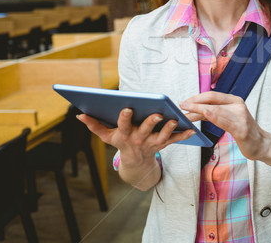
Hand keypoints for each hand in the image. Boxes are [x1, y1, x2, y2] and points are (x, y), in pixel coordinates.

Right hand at [77, 108, 195, 166]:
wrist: (135, 162)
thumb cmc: (121, 141)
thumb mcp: (106, 136)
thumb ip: (94, 125)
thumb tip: (79, 114)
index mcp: (125, 135)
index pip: (123, 125)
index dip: (125, 118)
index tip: (127, 108)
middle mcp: (139, 139)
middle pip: (145, 131)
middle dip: (151, 123)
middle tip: (157, 114)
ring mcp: (152, 143)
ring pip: (162, 136)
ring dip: (169, 129)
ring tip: (175, 120)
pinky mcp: (164, 144)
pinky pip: (175, 140)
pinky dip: (183, 136)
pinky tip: (191, 130)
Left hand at [180, 92, 270, 160]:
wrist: (261, 144)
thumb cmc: (243, 131)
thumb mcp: (228, 118)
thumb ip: (215, 112)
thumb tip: (195, 109)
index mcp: (234, 100)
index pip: (212, 95)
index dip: (196, 97)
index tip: (184, 102)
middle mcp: (237, 104)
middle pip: (212, 99)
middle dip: (194, 102)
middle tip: (181, 106)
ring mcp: (240, 115)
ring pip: (215, 109)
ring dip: (198, 110)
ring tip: (186, 114)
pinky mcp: (241, 128)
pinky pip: (223, 121)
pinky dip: (211, 118)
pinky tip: (202, 116)